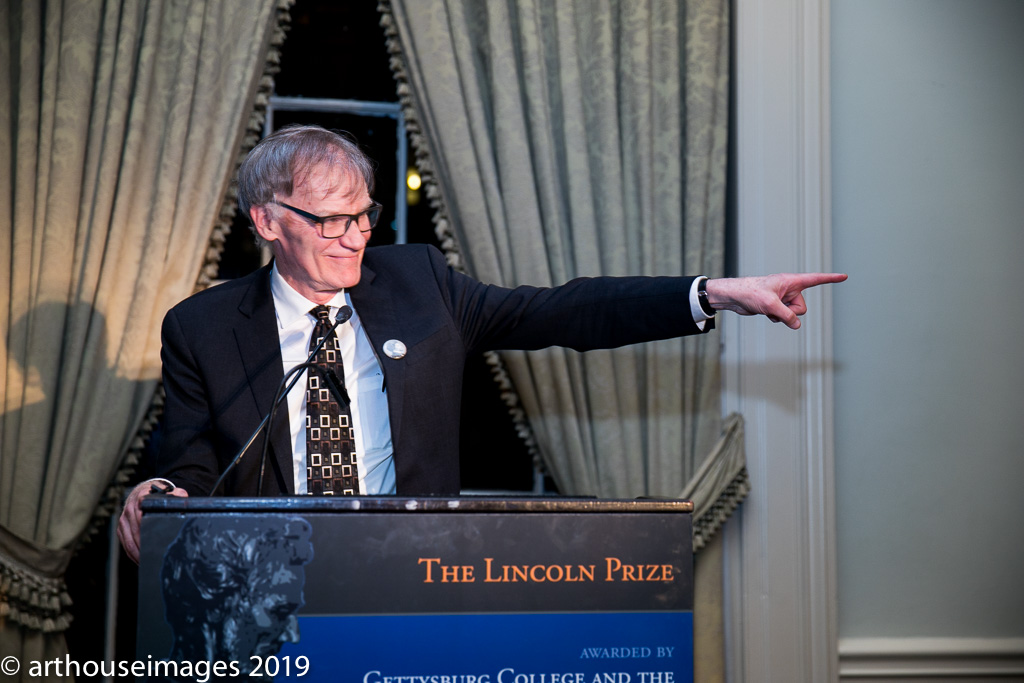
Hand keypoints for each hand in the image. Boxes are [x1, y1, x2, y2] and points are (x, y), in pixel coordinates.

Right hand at [116, 479, 187, 563]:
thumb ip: (176, 494)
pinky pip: (125, 543)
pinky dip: (131, 553)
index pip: (142, 518)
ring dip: (137, 554)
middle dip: (143, 548)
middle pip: (135, 533)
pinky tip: (140, 560)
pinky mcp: (121, 528)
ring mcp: (123, 519)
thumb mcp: (167, 492)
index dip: (148, 533)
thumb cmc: (156, 494)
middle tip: (154, 558)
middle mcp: (129, 509)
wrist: (141, 491)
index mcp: (141, 499)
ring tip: (146, 562)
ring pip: (128, 541)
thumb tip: (183, 497)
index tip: (155, 544)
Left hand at [705, 273, 846, 328]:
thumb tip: (796, 326)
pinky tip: (765, 313)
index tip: (844, 276)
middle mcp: (789, 289)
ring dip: (782, 316)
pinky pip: (785, 317)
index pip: (815, 279)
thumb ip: (786, 316)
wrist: (734, 297)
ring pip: (794, 315)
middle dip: (791, 313)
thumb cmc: (750, 292)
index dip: (830, 279)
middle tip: (774, 308)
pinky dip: (776, 318)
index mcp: (790, 281)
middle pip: (802, 308)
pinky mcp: (776, 306)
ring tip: (767, 309)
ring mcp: (783, 298)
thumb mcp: (770, 305)